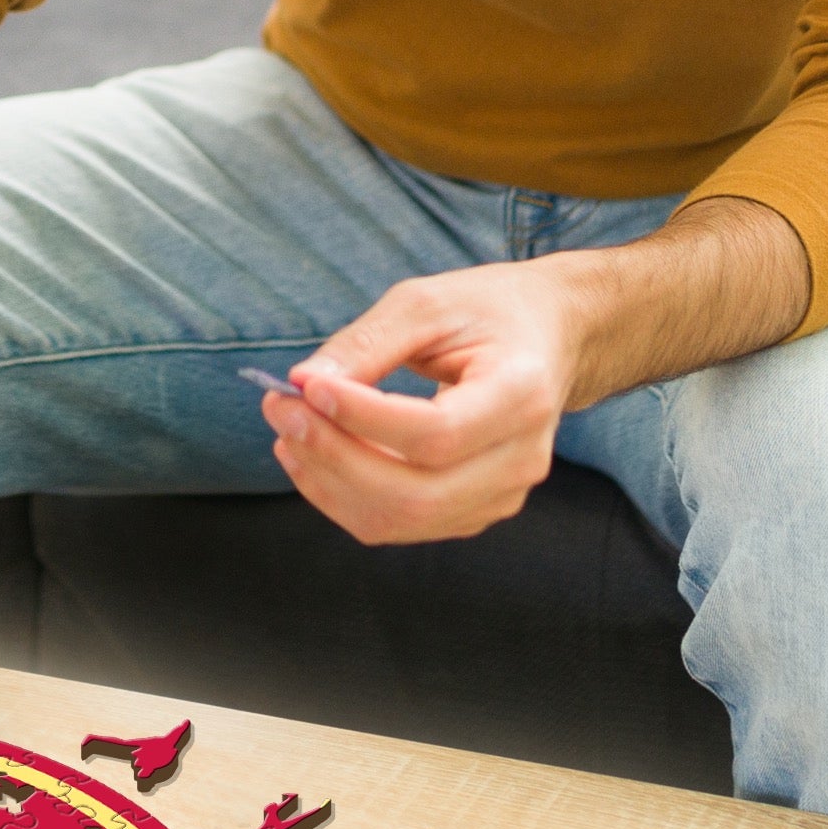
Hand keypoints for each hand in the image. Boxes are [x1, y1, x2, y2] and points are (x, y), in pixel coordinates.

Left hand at [259, 198, 811, 543]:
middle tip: (280, 408)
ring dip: (329, 482)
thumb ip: (366, 344)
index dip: (362, 418)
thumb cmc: (488, 311)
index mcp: (523, 395)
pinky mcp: (473, 510)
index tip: (306, 386)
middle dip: (332, 456)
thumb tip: (302, 385)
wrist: (547, 337)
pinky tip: (313, 456)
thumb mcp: (428, 303)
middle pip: (415, 492)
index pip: (436, 434)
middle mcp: (521, 459)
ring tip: (288, 431)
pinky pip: (398, 525)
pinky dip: (344, 497)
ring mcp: (501, 494)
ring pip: (401, 519)